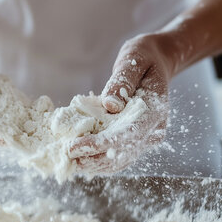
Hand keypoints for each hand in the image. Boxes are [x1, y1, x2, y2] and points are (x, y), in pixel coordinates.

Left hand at [69, 33, 172, 173]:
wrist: (157, 62)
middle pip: (122, 154)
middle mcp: (154, 129)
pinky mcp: (137, 139)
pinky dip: (99, 159)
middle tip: (64, 158)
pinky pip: (118, 156)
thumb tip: (110, 105)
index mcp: (155, 111)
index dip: (100, 144)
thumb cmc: (143, 57)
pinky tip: (80, 159)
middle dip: (92, 159)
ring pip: (120, 161)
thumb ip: (122, 81)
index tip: (74, 148)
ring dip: (94, 164)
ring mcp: (147, 137)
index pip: (127, 134)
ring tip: (68, 162)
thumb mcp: (132, 60)